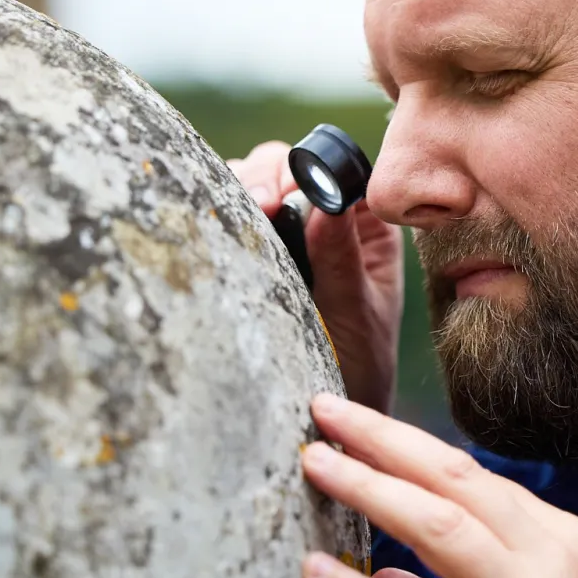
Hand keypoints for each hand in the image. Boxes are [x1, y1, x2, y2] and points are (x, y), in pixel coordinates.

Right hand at [227, 142, 403, 414]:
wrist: (328, 412)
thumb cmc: (358, 364)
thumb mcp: (356, 313)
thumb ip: (341, 260)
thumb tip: (328, 201)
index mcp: (362, 225)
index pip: (332, 169)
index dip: (301, 170)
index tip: (280, 197)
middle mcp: (323, 219)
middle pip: (282, 166)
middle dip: (261, 178)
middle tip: (254, 207)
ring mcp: (284, 233)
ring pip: (248, 183)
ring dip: (234, 193)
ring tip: (234, 224)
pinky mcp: (252, 251)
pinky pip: (226, 216)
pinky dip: (216, 216)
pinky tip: (215, 235)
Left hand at [299, 394, 577, 577]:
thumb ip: (475, 570)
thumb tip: (388, 568)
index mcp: (557, 534)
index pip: (471, 473)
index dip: (405, 444)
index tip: (354, 423)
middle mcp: (545, 558)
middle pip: (452, 478)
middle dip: (384, 439)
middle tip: (327, 411)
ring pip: (435, 527)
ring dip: (368, 488)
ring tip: (317, 465)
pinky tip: (317, 572)